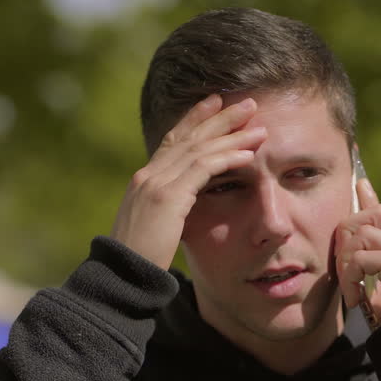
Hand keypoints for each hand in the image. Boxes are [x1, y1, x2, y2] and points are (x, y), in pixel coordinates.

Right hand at [110, 94, 267, 268]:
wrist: (122, 277)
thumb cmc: (139, 261)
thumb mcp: (153, 227)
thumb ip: (167, 210)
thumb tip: (182, 206)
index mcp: (143, 181)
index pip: (171, 140)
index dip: (194, 119)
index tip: (215, 103)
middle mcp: (147, 176)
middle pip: (187, 136)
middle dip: (219, 117)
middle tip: (246, 103)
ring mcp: (155, 184)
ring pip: (199, 148)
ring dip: (231, 136)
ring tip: (258, 127)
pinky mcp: (167, 198)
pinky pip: (203, 169)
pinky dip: (227, 158)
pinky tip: (248, 155)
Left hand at [334, 178, 380, 322]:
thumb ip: (376, 264)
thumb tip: (355, 245)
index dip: (369, 200)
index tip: (359, 186)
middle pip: (375, 214)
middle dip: (349, 231)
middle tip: (342, 263)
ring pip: (363, 235)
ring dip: (347, 262)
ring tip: (350, 288)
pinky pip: (360, 258)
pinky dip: (350, 278)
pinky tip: (356, 299)